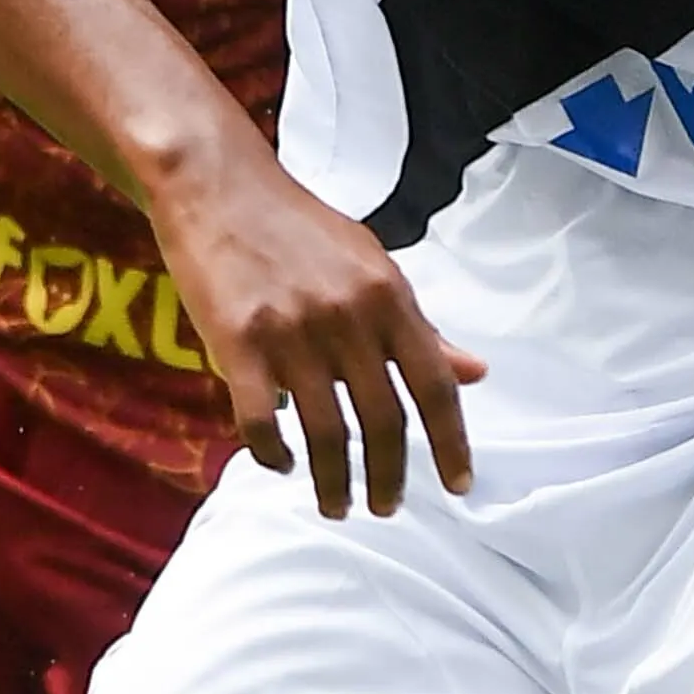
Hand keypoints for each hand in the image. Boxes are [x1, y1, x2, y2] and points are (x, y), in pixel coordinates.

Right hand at [150, 148, 485, 518]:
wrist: (220, 187)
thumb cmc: (300, 228)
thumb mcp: (372, 265)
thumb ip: (419, 326)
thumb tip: (473, 371)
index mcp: (389, 296)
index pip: (435, 385)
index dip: (452, 443)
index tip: (459, 486)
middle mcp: (348, 317)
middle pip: (384, 421)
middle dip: (390, 478)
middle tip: (387, 507)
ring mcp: (292, 332)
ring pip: (327, 434)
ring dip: (334, 483)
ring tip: (337, 505)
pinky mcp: (238, 343)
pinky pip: (260, 423)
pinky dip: (274, 456)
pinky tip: (282, 463)